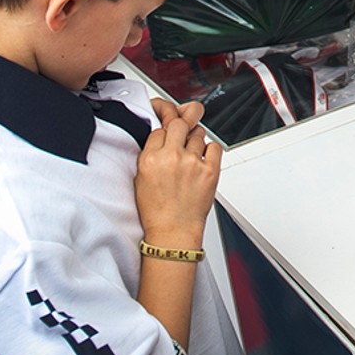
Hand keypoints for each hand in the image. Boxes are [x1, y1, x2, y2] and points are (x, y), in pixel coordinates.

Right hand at [136, 99, 222, 248]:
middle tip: (181, 136)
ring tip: (191, 155)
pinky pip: (214, 146)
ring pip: (198, 133)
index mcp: (150, 159)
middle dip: (179, 127)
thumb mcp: (140, 179)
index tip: (167, 138)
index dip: (164, 133)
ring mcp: (191, 163)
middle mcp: (171, 157)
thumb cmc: (157, 211)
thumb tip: (160, 138)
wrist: (173, 231)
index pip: (158, 129)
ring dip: (194, 140)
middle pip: (178, 123)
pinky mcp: (210, 170)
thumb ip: (150, 155)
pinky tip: (203, 159)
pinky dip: (209, 150)